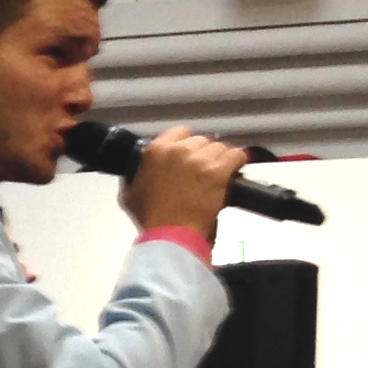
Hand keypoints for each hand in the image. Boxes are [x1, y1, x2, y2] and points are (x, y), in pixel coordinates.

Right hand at [119, 126, 249, 244]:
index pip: (180, 132)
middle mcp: (178, 150)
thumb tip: (138, 171)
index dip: (186, 144)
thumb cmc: (151, 219)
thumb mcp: (130, 194)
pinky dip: (237, 163)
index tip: (189, 157)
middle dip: (204, 154)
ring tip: (217, 177)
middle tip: (203, 173)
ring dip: (220, 160)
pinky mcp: (218, 171)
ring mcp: (199, 160)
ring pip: (220, 148)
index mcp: (155, 151)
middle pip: (202, 140)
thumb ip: (135, 176)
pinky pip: (237, 155)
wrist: (171, 236)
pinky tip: (232, 173)